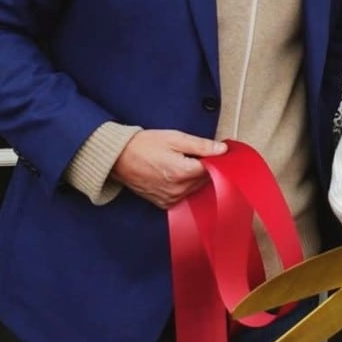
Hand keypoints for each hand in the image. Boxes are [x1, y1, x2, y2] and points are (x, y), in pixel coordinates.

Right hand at [111, 129, 226, 208]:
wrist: (119, 158)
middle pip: (206, 180)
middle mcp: (178, 190)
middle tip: (195, 153)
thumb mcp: (175, 138)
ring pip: (196, 188)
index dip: (216, 159)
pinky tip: (176, 173)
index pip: (213, 169)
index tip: (216, 151)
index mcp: (182, 173)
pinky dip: (185, 185)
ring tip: (181, 161)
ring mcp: (171, 199)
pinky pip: (184, 195)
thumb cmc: (144, 145)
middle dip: (205, 166)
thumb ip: (201, 145)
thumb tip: (222, 149)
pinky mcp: (164, 203)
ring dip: (195, 176)